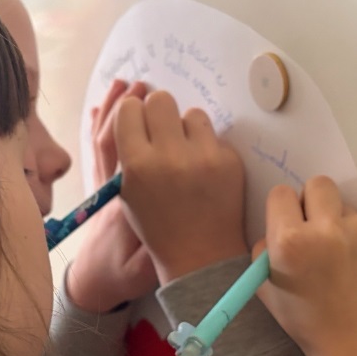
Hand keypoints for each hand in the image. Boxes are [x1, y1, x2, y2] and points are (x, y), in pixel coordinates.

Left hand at [64, 79, 157, 312]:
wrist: (93, 284)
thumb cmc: (122, 277)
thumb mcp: (144, 272)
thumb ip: (154, 255)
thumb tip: (168, 231)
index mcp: (129, 201)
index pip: (133, 158)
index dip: (143, 129)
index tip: (159, 105)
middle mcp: (115, 187)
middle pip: (116, 140)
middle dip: (129, 110)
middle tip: (143, 84)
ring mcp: (106, 183)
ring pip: (104, 140)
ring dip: (114, 110)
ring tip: (126, 83)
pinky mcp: (101, 185)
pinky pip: (97, 149)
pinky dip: (99, 125)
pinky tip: (104, 105)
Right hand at [115, 90, 247, 283]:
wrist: (200, 256)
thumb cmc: (158, 224)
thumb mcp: (128, 192)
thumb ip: (128, 151)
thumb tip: (135, 105)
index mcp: (137, 165)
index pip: (130, 108)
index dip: (134, 115)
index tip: (140, 126)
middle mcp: (169, 157)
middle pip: (161, 99)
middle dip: (160, 113)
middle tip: (163, 133)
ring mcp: (202, 157)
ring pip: (191, 113)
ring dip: (187, 129)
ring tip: (186, 155)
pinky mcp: (228, 161)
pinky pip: (214, 134)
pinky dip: (207, 147)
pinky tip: (204, 171)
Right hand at [255, 177, 356, 355]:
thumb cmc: (307, 321)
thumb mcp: (267, 288)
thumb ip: (266, 250)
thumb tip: (276, 226)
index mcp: (288, 242)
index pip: (281, 194)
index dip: (282, 209)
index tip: (288, 225)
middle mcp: (323, 229)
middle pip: (317, 184)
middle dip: (312, 201)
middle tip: (314, 227)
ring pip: (342, 204)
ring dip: (336, 220)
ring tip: (338, 253)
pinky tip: (356, 264)